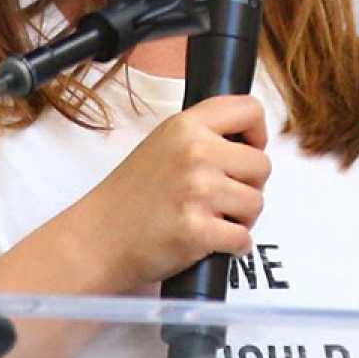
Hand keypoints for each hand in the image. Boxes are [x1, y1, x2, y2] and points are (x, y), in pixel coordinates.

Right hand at [82, 94, 270, 290]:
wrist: (96, 239)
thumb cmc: (129, 197)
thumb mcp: (162, 144)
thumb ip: (203, 136)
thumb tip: (249, 144)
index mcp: (186, 125)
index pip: (250, 110)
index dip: (257, 135)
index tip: (247, 151)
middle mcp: (195, 152)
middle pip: (262, 165)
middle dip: (249, 186)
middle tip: (221, 198)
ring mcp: (197, 190)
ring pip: (256, 203)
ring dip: (240, 219)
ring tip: (209, 219)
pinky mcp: (197, 229)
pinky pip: (242, 238)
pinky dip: (232, 246)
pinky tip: (208, 241)